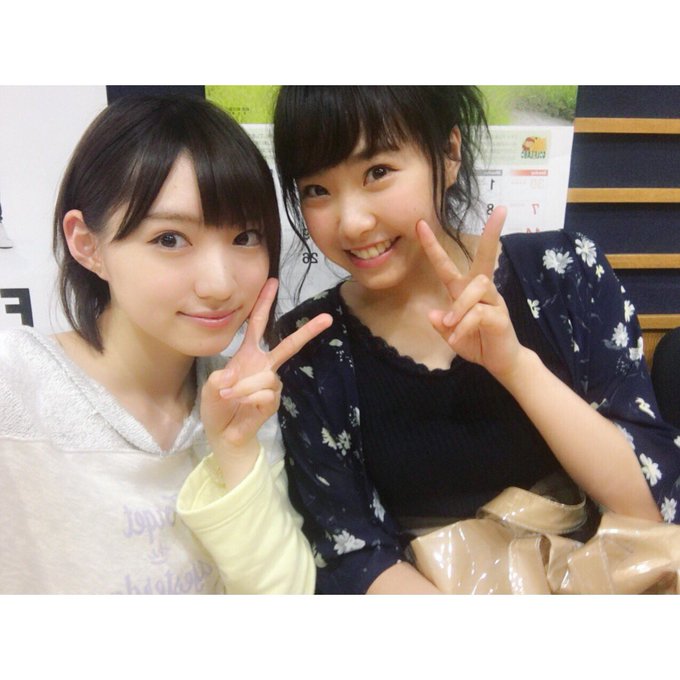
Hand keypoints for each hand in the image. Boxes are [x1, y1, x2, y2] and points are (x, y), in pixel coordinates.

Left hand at [201, 278, 331, 455]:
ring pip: (266, 376)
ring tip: (231, 397)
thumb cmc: (217, 406)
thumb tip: (233, 377)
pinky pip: (266, 393)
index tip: (272, 282)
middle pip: (288, 345)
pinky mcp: (274, 400)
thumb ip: (219, 380)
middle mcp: (263, 365)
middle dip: (307, 331)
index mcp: (247, 355)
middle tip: (328, 318)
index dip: (264, 304)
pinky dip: (250, 399)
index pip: (257, 325)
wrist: (224, 434)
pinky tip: (243, 406)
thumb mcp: (210, 389)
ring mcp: (271, 383)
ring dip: (245, 387)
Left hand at [416, 206, 521, 378]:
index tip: (421, 224)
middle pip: (486, 257)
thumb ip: (442, 325)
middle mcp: (481, 290)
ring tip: (451, 326)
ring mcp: (494, 301)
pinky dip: (464, 326)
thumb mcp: (451, 335)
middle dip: (491, 234)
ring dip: (459, 306)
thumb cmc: (476, 343)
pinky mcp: (500, 316)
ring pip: (476, 287)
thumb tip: (432, 314)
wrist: (500, 362)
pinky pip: (479, 314)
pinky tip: (457, 338)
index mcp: (464, 291)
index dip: (433, 246)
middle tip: (501, 210)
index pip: (446, 265)